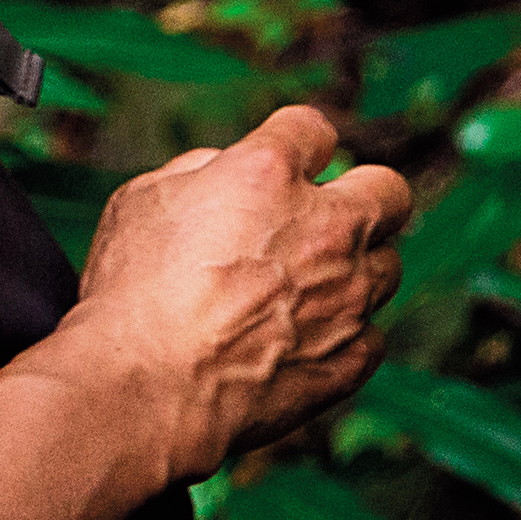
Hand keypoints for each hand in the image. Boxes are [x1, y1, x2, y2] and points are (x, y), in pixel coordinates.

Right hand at [68, 102, 410, 485]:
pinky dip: (342, 334)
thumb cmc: (132, 292)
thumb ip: (198, 172)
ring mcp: (348, 296)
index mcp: (268, 173)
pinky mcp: (352, 358)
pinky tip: (298, 342)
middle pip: (388, 191)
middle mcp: (326, 228)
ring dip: (354, 270)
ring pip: (387, 266)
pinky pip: (370, 335)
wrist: (149, 389)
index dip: (296, 144)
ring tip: (301, 291)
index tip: (283, 163)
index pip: (313, 129)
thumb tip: (225, 171)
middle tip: (323, 218)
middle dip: (363, 196)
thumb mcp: (142, 201)